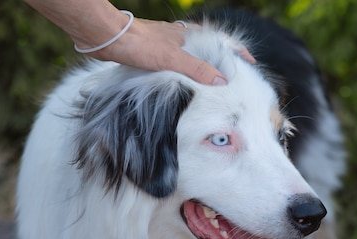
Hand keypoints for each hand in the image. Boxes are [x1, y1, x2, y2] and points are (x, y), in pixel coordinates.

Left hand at [86, 19, 255, 85]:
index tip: (250, 63)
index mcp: (191, 36)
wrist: (107, 37)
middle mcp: (182, 38)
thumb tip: (222, 81)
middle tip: (234, 77)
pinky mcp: (155, 52)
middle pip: (211, 48)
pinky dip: (186, 71)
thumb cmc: (138, 44)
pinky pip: (178, 62)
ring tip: (212, 83)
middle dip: (224, 61)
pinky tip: (182, 81)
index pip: (223, 42)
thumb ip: (196, 69)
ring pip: (194, 55)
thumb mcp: (172, 59)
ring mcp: (168, 44)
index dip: (238, 52)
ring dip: (205, 66)